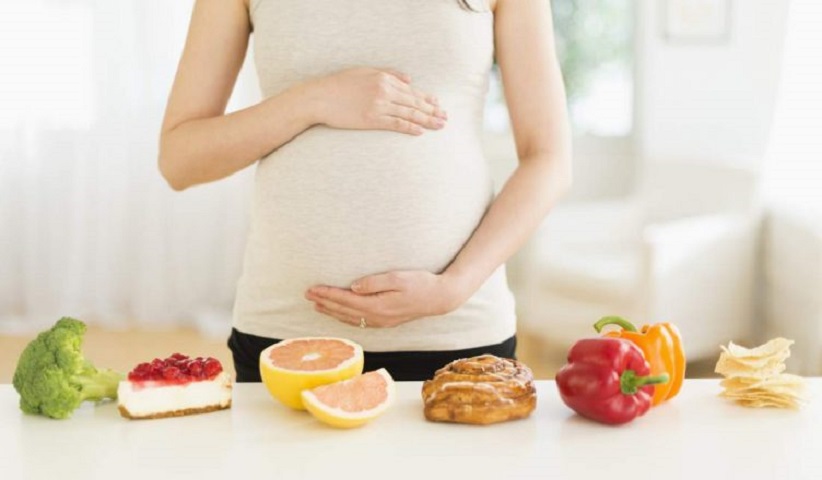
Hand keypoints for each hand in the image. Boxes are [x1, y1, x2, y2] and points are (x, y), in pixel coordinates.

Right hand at [305, 67, 447, 134]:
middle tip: (445, 117)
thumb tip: (409, 79)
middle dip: (432, 110)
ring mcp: (379, 105)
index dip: (426, 98)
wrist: (319, 97)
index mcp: (384, 78)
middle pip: (414, 102)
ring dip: (427, 120)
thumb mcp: (365, 71)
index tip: (438, 104)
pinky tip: (420, 131)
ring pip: (409, 113)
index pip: (411, 90)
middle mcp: (385, 90)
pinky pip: (396, 124)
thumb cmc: (340, 84)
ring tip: (439, 125)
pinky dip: (410, 127)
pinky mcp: (372, 119)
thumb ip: (388, 73)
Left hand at [305, 271, 466, 327]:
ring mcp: (381, 321)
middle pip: (344, 310)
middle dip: (324, 302)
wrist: (440, 298)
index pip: (345, 299)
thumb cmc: (421, 284)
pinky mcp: (386, 321)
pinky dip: (345, 318)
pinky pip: (359, 321)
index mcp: (377, 305)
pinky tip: (340, 314)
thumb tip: (353, 287)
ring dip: (332, 312)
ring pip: (349, 318)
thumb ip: (374, 282)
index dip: (327, 294)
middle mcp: (377, 317)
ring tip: (317, 305)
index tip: (312, 289)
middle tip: (307, 295)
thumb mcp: (397, 278)